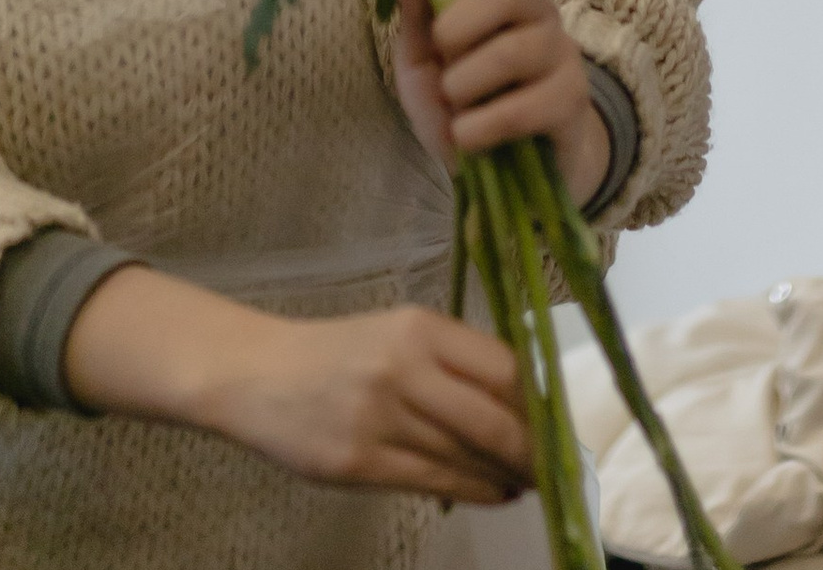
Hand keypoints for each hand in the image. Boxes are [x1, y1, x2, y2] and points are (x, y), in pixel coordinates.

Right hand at [63, 266, 531, 504]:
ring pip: (468, 457)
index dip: (541, 402)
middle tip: (560, 467)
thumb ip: (455, 361)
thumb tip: (525, 400)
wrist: (258, 374)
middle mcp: (405, 368)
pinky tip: (495, 493)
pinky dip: (475, 491)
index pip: (504, 367)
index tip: (564, 422)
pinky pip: (435, 482)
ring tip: (529, 482)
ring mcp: (381, 418)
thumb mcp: (399, 335)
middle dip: (535, 450)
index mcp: (421, 328)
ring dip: (508, 475)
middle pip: (494, 418)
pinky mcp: (360, 462)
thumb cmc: (340, 353)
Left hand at [392, 0, 611, 209]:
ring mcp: (561, 55)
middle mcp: (539, 12)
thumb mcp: (423, 55)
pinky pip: (521, 108)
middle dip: (459, 26)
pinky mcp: (570, 104)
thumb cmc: (462, 103)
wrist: (504, 177)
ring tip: (453, 106)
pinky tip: (467, 137)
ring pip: (512, 52)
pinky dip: (479, 127)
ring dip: (463, 85)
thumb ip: (415, 6)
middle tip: (441, 54)